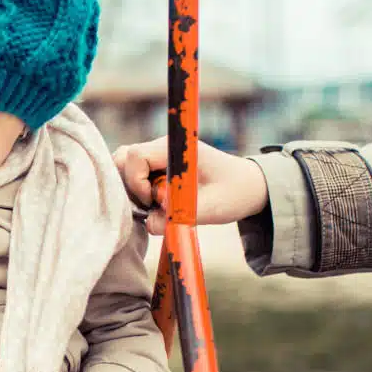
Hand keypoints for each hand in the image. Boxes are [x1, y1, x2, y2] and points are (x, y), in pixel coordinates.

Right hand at [112, 136, 269, 235]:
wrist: (248, 186)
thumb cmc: (234, 193)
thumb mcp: (212, 209)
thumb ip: (179, 217)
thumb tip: (149, 224)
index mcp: (175, 148)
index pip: (135, 156)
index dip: (137, 182)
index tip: (155, 202)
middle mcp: (162, 147)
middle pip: (122, 158)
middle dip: (128, 186)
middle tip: (149, 206)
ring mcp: (157, 156)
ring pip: (124, 166)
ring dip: (132, 190)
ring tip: (154, 206)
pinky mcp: (156, 168)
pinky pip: (132, 175)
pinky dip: (136, 193)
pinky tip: (155, 206)